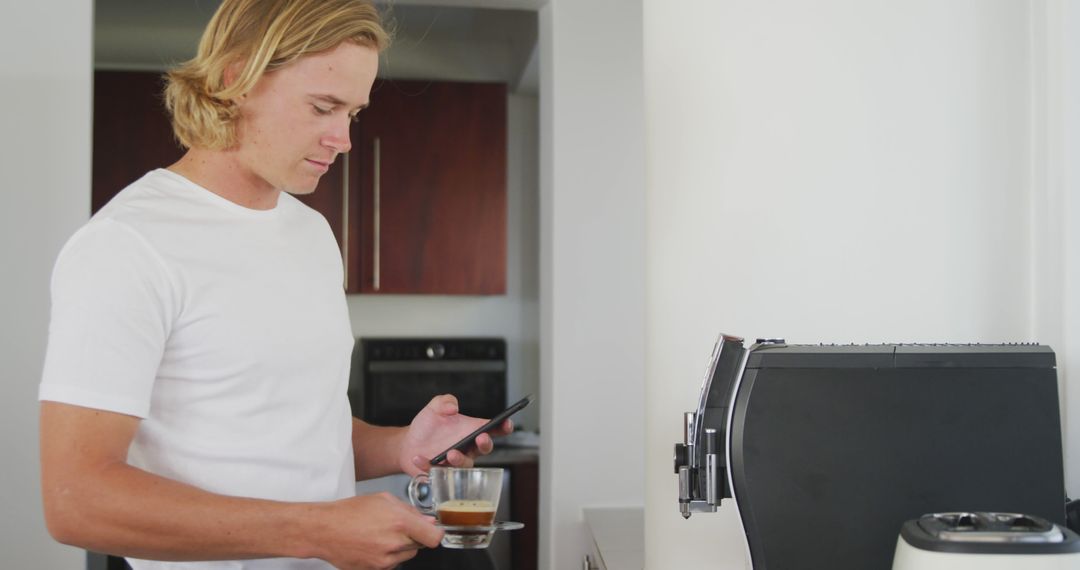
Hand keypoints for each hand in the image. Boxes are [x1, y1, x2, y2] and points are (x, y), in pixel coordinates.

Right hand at [315, 492, 441, 569]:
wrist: (324, 530)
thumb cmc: (350, 512)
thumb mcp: (383, 499)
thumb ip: (409, 510)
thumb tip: (428, 521)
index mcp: (399, 523)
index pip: (434, 538)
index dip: (435, 533)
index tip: (431, 530)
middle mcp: (394, 544)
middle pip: (420, 546)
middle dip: (414, 537)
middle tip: (396, 527)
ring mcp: (384, 561)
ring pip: (406, 556)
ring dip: (400, 547)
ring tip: (380, 535)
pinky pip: (391, 564)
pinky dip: (387, 556)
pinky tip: (373, 544)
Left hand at [400, 394, 512, 475]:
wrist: (408, 442)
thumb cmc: (427, 426)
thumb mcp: (434, 407)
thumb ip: (445, 401)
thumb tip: (454, 407)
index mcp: (471, 430)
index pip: (493, 429)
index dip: (504, 427)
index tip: (506, 423)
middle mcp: (467, 448)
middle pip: (484, 449)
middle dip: (485, 444)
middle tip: (480, 438)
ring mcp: (456, 462)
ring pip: (465, 465)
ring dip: (460, 459)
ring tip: (450, 453)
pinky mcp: (441, 473)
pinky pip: (438, 471)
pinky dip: (428, 465)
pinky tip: (419, 458)